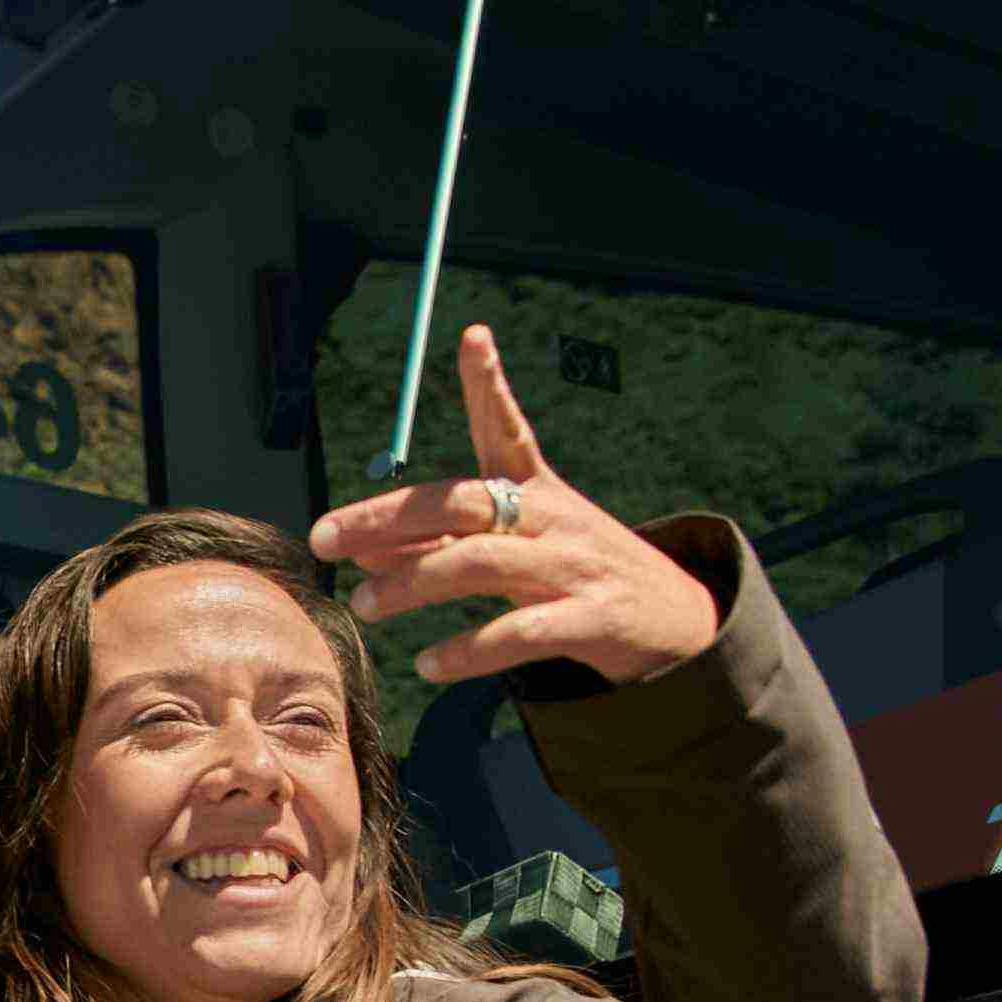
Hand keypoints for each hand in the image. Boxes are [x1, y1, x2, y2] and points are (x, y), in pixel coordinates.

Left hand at [305, 327, 723, 689]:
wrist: (677, 624)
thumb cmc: (577, 576)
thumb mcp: (513, 549)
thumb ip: (439, 545)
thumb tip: (362, 547)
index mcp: (537, 490)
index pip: (507, 429)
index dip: (490, 384)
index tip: (473, 336)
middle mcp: (553, 518)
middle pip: (460, 504)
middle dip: (386, 517)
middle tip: (325, 538)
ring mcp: (574, 566)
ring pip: (482, 563)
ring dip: (413, 583)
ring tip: (363, 604)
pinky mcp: (592, 619)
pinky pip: (521, 631)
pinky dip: (469, 650)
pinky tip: (428, 665)